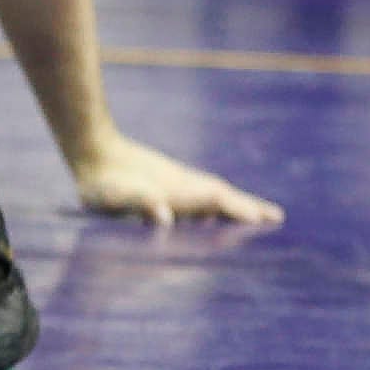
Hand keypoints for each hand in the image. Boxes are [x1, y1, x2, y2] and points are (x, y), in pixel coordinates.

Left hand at [71, 134, 282, 227]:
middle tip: (277, 217)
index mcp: (175, 190)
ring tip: (258, 215)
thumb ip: (139, 201)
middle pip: (223, 195)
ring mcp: (175, 182)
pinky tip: (216, 215)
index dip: (240, 209)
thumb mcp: (115, 195)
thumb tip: (162, 215)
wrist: (91, 150)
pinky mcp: (165, 184)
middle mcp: (181, 185)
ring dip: (237, 204)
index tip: (264, 218)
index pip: (216, 199)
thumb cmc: (101, 180)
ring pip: (214, 194)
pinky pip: (200, 196)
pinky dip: (217, 204)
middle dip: (249, 206)